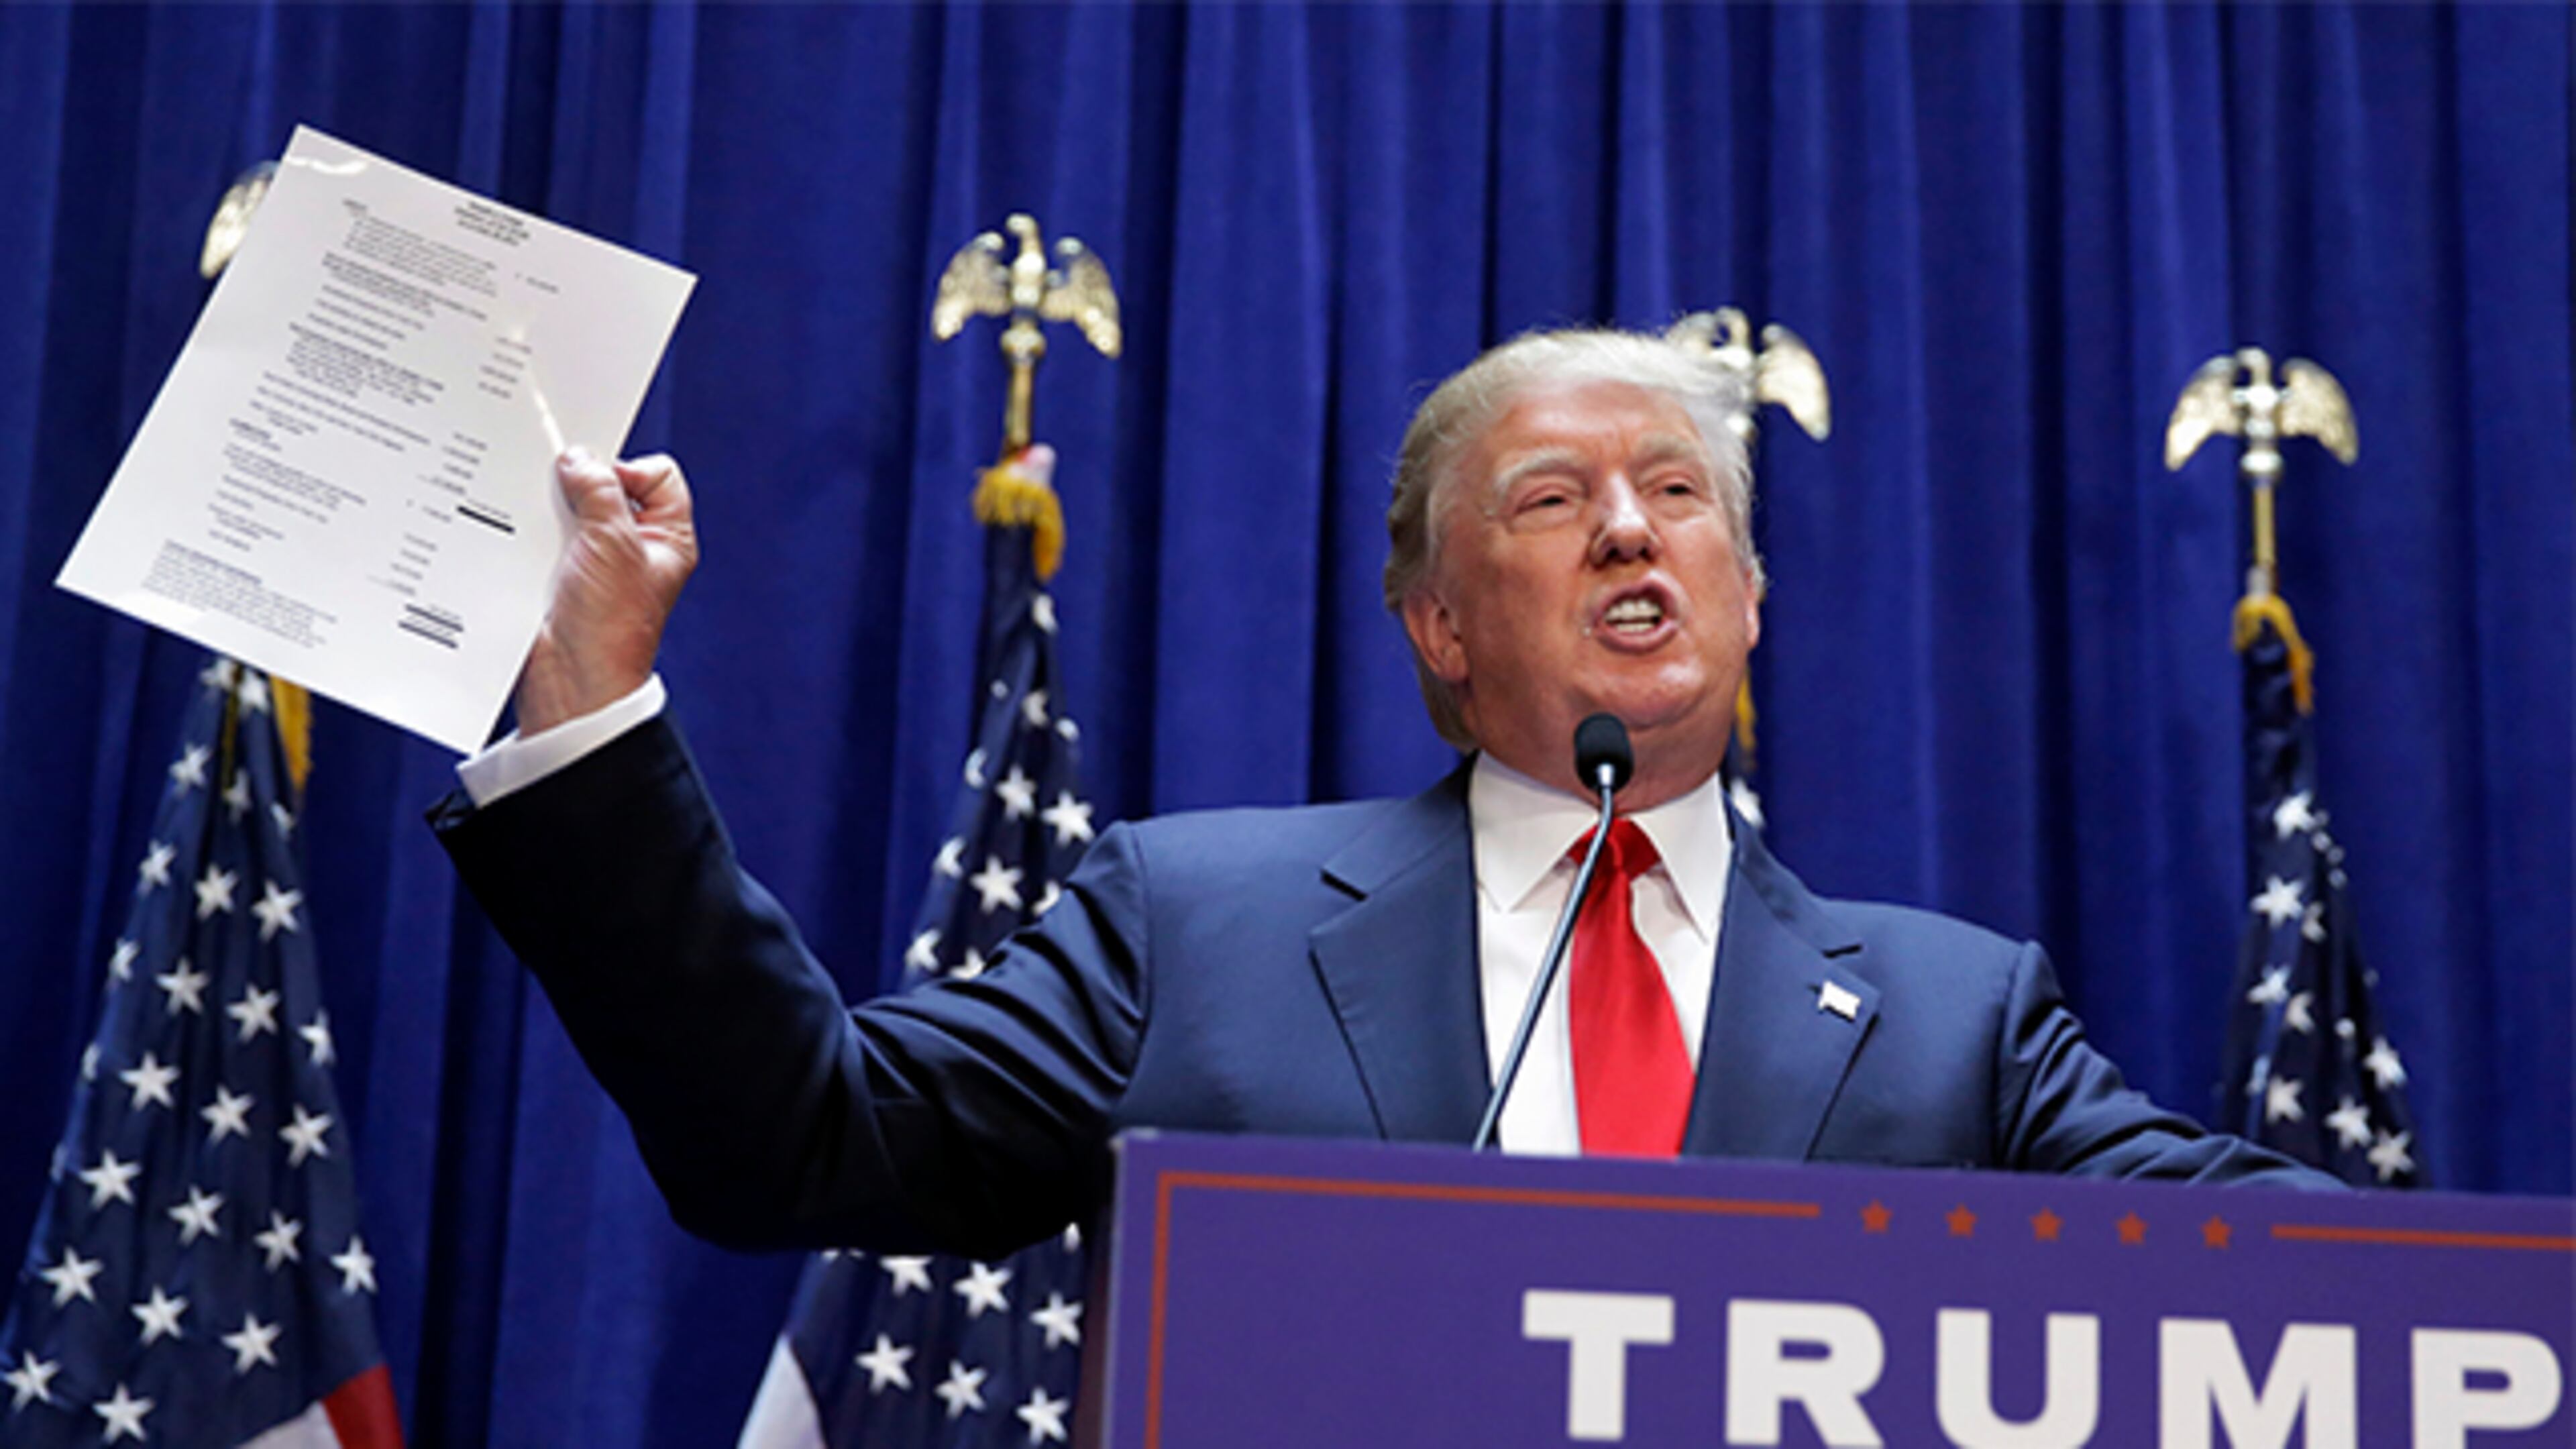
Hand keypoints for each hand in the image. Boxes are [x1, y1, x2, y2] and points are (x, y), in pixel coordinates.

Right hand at [515, 448, 697, 735]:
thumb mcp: (613, 544)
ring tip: (534, 521)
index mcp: (667, 538)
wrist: (569, 683)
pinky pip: (540, 536)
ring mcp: (594, 561)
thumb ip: (599, 491)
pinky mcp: (557, 574)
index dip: (628, 468)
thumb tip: (577, 458)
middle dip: (577, 484)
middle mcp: (633, 547)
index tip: (597, 480)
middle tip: (555, 490)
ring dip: (547, 510)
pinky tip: (513, 534)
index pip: (658, 475)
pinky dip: (526, 531)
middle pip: (606, 487)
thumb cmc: (608, 627)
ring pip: (569, 511)